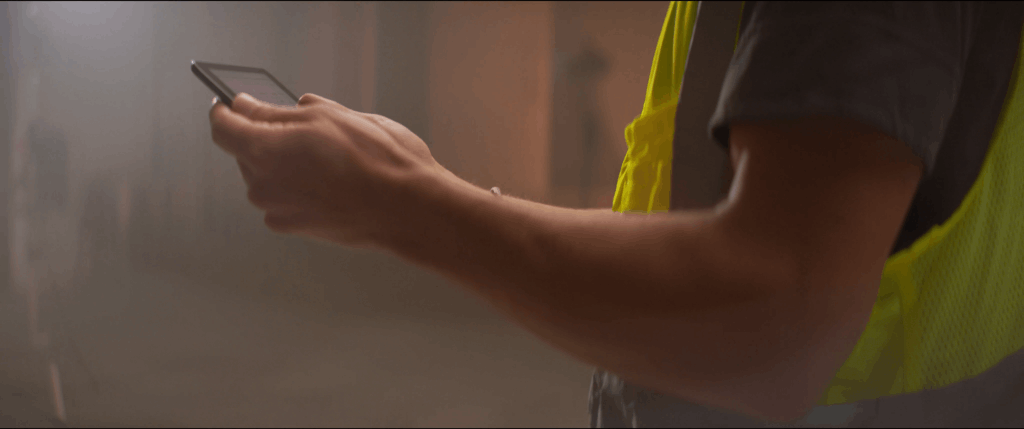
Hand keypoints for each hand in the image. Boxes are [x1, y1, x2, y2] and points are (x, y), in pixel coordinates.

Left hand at [209, 92, 444, 247]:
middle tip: (304, 128)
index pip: (223, 127)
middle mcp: (262, 183)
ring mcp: (277, 209)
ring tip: (327, 157)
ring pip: (267, 175)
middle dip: (267, 136)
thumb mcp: (329, 117)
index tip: (231, 103)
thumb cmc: (377, 160)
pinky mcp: (294, 227)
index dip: (225, 110)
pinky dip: (297, 187)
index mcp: (264, 150)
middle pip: (246, 152)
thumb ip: (279, 112)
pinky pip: (283, 198)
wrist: (407, 208)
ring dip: (286, 162)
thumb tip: (251, 107)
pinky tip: (329, 181)